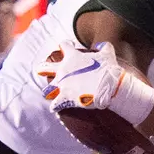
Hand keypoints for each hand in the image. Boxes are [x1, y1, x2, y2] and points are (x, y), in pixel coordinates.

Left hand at [37, 41, 153, 123]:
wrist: (110, 86)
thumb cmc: (109, 69)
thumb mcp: (108, 53)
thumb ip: (104, 47)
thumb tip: (101, 45)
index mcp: (71, 56)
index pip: (64, 45)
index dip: (66, 45)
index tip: (69, 46)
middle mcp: (63, 70)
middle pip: (44, 67)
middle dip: (42, 69)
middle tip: (43, 71)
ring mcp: (62, 85)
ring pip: (47, 90)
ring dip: (49, 92)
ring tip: (52, 94)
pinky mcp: (65, 98)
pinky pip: (55, 105)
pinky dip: (56, 106)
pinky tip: (56, 107)